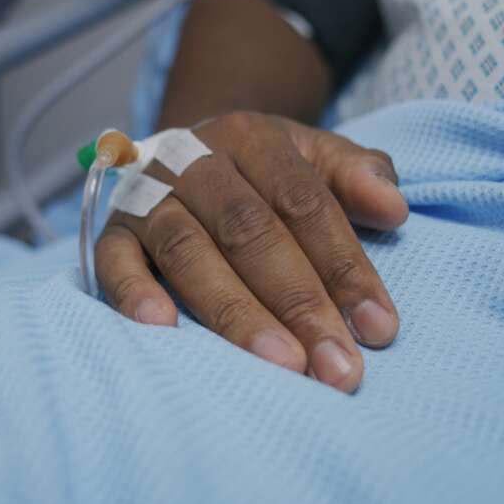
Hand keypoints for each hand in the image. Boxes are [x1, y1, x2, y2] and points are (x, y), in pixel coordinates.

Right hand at [95, 112, 408, 391]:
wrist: (188, 151)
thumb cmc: (265, 172)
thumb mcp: (314, 156)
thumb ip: (357, 175)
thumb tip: (393, 208)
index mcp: (253, 136)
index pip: (304, 203)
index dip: (344, 266)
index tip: (378, 328)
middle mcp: (194, 160)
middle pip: (250, 231)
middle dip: (299, 303)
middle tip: (336, 367)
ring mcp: (147, 195)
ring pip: (189, 251)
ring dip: (236, 312)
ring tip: (280, 364)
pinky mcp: (110, 230)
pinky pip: (114, 261)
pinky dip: (134, 292)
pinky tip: (164, 329)